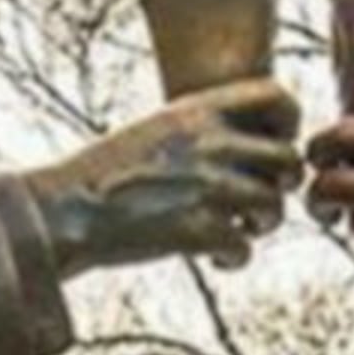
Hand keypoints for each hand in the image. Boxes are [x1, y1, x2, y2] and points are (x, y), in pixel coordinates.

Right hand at [10, 80, 303, 274]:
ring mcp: (207, 185)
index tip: (274, 144)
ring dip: (261, 225)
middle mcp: (210, 142)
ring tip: (236, 231)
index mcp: (198, 109)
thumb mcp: (157, 129)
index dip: (288, 122)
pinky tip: (215, 259)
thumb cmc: (105, 174)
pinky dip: (235, 258)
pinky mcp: (198, 229)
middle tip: (257, 201)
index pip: (277, 95)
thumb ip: (203, 129)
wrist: (65, 210)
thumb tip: (248, 143)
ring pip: (274, 207)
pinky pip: (245, 247)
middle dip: (281, 185)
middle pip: (288, 160)